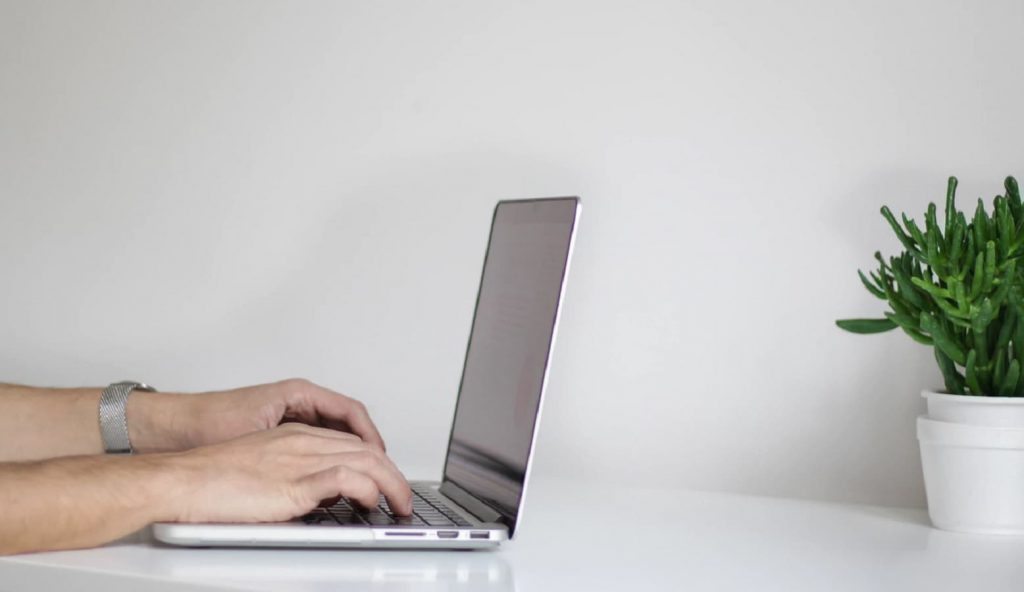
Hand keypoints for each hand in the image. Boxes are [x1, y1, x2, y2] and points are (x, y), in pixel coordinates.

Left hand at [129, 378, 385, 452]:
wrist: (170, 428)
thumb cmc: (206, 423)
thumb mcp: (260, 434)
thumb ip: (297, 446)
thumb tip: (332, 462)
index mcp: (298, 393)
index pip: (350, 411)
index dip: (370, 436)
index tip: (381, 456)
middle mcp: (297, 400)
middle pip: (347, 422)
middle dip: (366, 446)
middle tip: (379, 471)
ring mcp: (289, 415)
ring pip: (333, 433)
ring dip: (349, 453)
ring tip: (361, 475)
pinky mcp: (279, 430)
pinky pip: (316, 442)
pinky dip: (329, 458)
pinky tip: (331, 477)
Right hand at [163, 422, 412, 522]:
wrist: (182, 480)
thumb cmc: (210, 479)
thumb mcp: (261, 471)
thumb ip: (293, 478)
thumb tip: (318, 499)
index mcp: (294, 435)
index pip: (351, 442)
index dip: (376, 462)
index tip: (387, 480)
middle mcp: (302, 442)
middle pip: (366, 449)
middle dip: (394, 473)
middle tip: (403, 497)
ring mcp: (300, 459)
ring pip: (366, 460)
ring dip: (391, 484)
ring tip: (399, 504)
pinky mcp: (293, 482)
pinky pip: (346, 479)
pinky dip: (368, 489)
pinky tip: (372, 502)